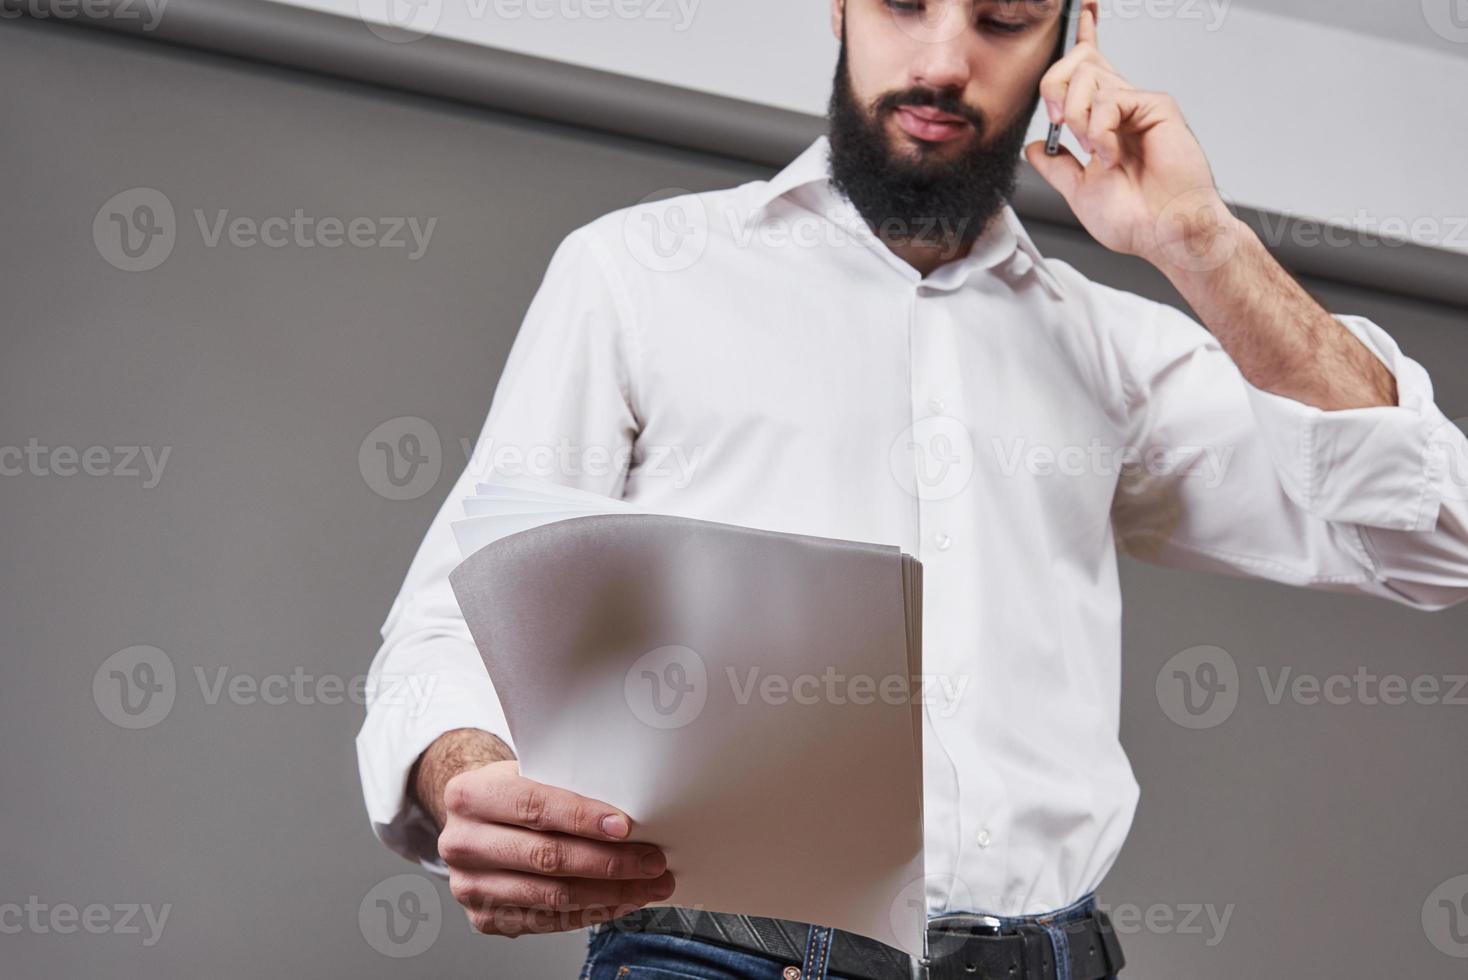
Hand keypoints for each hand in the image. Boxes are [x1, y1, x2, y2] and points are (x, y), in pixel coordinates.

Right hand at [436, 759, 675, 936]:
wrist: (474, 821)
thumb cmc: (512, 792)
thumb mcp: (527, 771)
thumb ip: (565, 785)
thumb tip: (629, 809)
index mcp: (470, 794)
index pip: (534, 807)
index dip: (582, 818)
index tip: (625, 827)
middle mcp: (462, 843)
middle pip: (546, 857)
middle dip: (608, 862)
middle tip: (652, 861)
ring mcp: (470, 886)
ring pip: (552, 895)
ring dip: (609, 893)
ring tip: (648, 885)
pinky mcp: (485, 919)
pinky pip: (548, 921)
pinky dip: (591, 912)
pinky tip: (620, 901)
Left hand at [1024, 0, 1242, 271]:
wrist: (1164, 232)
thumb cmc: (1134, 218)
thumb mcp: (1078, 192)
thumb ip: (1056, 167)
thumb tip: (1036, 148)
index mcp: (1105, 122)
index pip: (1091, 68)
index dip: (1085, 35)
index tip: (1084, 9)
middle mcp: (1122, 107)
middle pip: (1078, 63)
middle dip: (1054, 88)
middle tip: (1060, 127)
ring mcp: (1139, 104)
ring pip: (1088, 77)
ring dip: (1077, 118)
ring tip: (1096, 154)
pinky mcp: (1156, 105)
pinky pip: (1111, 98)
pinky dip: (1100, 129)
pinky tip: (1111, 155)